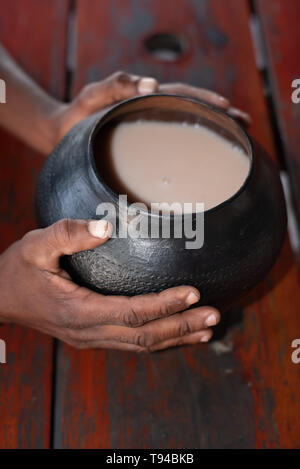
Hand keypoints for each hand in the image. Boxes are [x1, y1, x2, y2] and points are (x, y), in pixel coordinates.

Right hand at [0, 219, 219, 351]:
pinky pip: (132, 342)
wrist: (0, 298)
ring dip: (176, 337)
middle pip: (144, 335)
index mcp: (78, 311)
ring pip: (141, 344)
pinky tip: (177, 334)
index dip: (165, 305)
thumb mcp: (36, 245)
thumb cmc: (18, 270)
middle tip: (215, 316)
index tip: (194, 293)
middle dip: (181, 327)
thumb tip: (107, 228)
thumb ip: (69, 233)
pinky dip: (159, 340)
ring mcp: (91, 338)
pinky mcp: (93, 336)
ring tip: (207, 330)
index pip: (132, 312)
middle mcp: (88, 332)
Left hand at [51, 72, 250, 147]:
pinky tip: (202, 163)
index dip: (207, 102)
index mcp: (146, 99)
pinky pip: (171, 147)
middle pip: (193, 112)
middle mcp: (152, 113)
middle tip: (245, 126)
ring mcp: (149, 131)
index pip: (183, 97)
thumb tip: (152, 83)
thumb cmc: (76, 115)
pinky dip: (190, 151)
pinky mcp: (143, 149)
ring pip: (186, 129)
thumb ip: (115, 86)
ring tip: (236, 140)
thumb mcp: (92, 96)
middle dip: (220, 117)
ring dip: (211, 132)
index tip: (229, 110)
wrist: (62, 134)